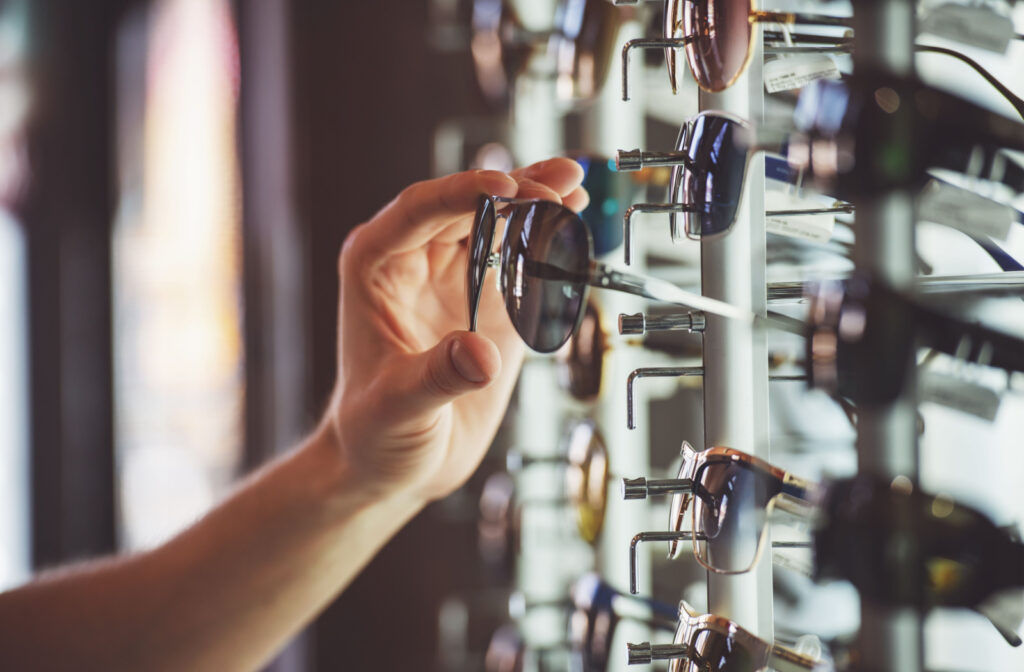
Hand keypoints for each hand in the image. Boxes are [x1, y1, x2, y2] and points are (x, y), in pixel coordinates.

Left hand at [324, 159, 587, 502]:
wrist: (394, 463)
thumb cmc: (373, 432)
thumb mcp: (397, 408)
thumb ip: (437, 378)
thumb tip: (479, 355)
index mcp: (376, 267)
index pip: (420, 209)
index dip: (465, 191)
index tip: (507, 186)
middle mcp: (414, 261)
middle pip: (468, 206)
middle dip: (515, 191)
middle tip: (559, 189)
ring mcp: (454, 278)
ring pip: (498, 221)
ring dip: (536, 201)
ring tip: (575, 185)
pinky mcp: (488, 302)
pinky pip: (520, 258)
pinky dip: (548, 240)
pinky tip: (575, 221)